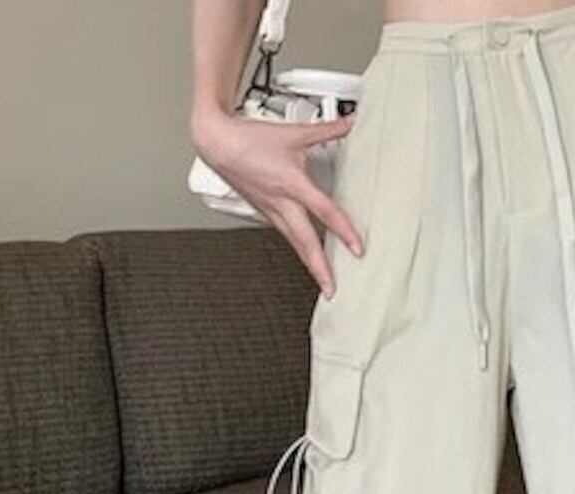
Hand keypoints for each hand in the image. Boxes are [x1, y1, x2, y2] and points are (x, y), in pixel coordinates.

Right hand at [191, 108, 363, 296]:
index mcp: (292, 184)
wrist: (217, 143)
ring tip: (323, 281)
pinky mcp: (265, 213)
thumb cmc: (250, 140)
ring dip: (309, 263)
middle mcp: (282, 203)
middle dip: (319, 269)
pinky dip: (298, 248)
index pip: (324, 212)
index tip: (357, 249)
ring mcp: (272, 211)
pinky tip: (307, 255)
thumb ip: (327, 130)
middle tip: (332, 290)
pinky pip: (285, 235)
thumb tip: (351, 123)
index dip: (343, 231)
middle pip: (306, 242)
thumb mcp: (294, 133)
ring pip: (295, 243)